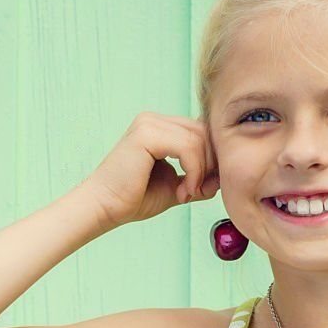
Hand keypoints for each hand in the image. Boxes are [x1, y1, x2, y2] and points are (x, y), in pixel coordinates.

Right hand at [79, 112, 219, 227]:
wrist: (104, 208)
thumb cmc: (133, 199)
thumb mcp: (175, 187)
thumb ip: (199, 179)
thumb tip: (223, 178)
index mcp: (160, 127)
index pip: (201, 131)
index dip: (212, 158)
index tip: (204, 187)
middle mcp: (154, 119)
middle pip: (204, 132)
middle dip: (210, 164)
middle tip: (197, 192)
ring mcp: (149, 123)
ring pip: (199, 139)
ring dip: (201, 172)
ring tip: (187, 193)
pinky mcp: (147, 133)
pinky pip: (188, 147)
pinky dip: (193, 172)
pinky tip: (182, 192)